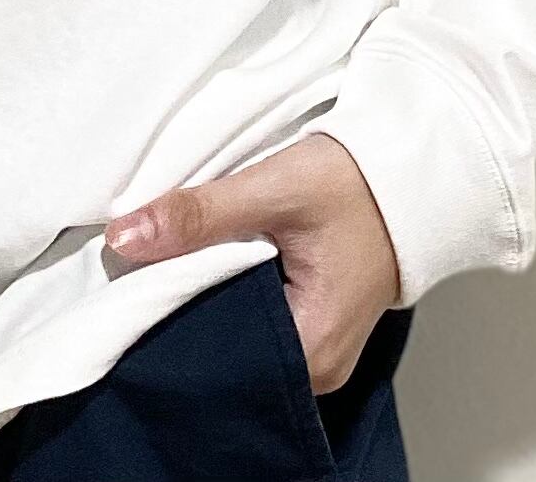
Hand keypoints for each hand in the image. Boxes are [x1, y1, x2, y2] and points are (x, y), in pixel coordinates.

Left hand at [103, 134, 399, 392]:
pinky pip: (253, 315)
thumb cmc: (356, 182)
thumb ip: (198, 214)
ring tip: (169, 258)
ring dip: (200, 292)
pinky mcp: (313, 322)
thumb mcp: (273, 189)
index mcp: (312, 351)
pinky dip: (225, 287)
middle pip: (222, 345)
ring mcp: (317, 347)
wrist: (412, 169)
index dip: (165, 315)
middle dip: (178, 304)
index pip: (215, 353)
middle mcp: (317, 366)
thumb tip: (123, 237)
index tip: (128, 280)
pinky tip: (205, 261)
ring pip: (235, 329)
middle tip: (140, 262)